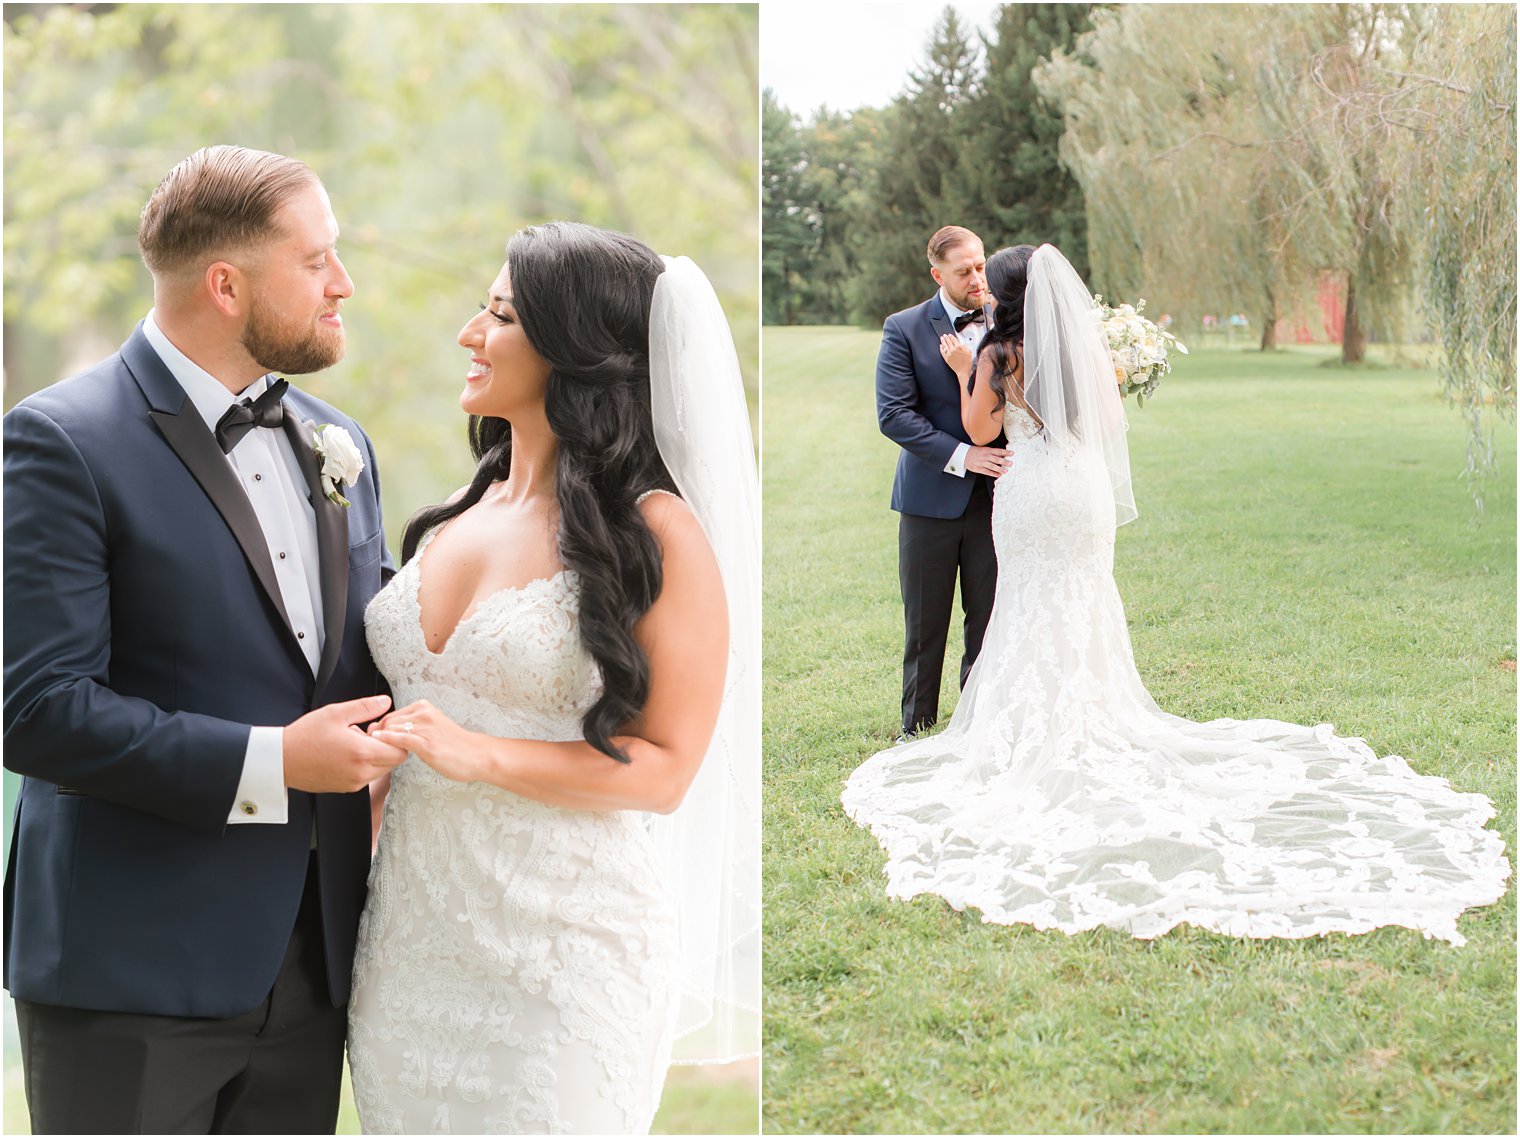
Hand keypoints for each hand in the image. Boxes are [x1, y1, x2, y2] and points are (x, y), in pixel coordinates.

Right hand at [283, 695, 407, 792]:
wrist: (281, 760)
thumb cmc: (304, 737)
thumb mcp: (336, 713)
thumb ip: (365, 707)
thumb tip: (385, 702)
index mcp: (362, 754)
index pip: (400, 751)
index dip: (395, 737)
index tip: (380, 727)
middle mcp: (360, 773)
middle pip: (394, 762)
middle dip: (387, 746)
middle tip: (368, 732)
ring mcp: (353, 784)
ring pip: (381, 770)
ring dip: (376, 756)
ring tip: (355, 741)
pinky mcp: (345, 788)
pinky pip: (366, 777)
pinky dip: (365, 765)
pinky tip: (347, 752)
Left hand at [368, 700, 484, 783]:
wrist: (477, 755)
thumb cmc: (454, 745)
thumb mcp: (431, 727)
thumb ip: (412, 726)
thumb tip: (387, 731)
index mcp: (423, 707)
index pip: (390, 715)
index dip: (379, 729)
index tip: (373, 741)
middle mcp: (423, 713)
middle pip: (387, 721)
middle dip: (376, 734)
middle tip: (368, 748)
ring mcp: (425, 728)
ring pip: (391, 729)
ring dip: (378, 741)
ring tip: (372, 752)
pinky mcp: (427, 744)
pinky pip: (400, 739)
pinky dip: (385, 740)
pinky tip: (376, 743)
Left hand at [938, 334, 972, 381]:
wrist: (963, 371)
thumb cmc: (967, 363)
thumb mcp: (969, 352)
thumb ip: (965, 346)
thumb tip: (961, 344)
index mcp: (959, 347)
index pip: (953, 339)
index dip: (951, 336)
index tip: (949, 335)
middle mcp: (953, 350)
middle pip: (948, 341)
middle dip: (946, 337)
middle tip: (944, 335)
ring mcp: (949, 354)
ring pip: (944, 345)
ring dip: (943, 341)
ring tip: (942, 338)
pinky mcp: (946, 358)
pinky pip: (942, 352)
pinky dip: (941, 348)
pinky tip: (940, 346)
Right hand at [965, 445, 1011, 477]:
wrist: (964, 455)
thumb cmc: (976, 452)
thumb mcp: (984, 449)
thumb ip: (992, 452)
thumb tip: (1003, 455)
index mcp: (987, 450)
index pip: (998, 451)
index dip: (1005, 452)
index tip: (1012, 453)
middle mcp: (985, 456)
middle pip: (996, 459)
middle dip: (1004, 461)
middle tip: (1011, 464)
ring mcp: (981, 462)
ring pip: (992, 466)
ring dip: (999, 469)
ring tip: (1006, 471)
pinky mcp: (978, 468)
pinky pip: (987, 471)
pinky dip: (993, 474)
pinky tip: (998, 475)